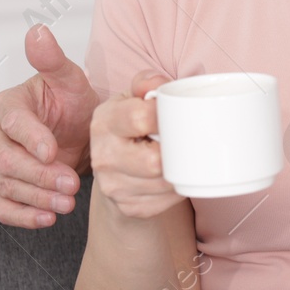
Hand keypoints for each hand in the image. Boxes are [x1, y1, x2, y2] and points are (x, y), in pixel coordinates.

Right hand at [0, 24, 101, 227]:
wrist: (77, 133)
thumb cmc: (72, 104)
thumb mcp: (70, 80)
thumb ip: (52, 59)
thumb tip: (37, 31)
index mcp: (7, 105)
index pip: (12, 124)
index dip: (32, 139)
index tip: (54, 151)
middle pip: (6, 161)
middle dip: (40, 175)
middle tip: (72, 185)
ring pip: (5, 186)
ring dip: (37, 198)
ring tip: (68, 204)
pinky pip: (1, 206)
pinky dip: (22, 216)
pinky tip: (46, 219)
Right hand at [89, 75, 179, 219]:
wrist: (117, 167)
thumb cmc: (131, 126)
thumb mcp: (133, 98)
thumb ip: (145, 83)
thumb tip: (158, 84)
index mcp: (104, 122)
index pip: (138, 117)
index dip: (165, 115)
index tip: (178, 114)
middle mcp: (103, 156)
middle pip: (153, 161)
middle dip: (176, 151)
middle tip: (186, 140)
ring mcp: (114, 186)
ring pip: (164, 182)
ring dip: (181, 170)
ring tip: (183, 156)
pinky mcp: (129, 207)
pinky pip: (167, 200)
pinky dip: (179, 188)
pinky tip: (176, 174)